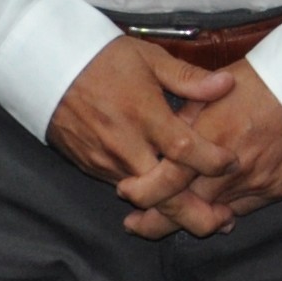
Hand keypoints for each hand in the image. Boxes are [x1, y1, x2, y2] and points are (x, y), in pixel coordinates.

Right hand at [45, 35, 238, 229]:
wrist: (47, 67)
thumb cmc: (103, 58)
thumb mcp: (149, 57)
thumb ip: (188, 78)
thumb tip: (227, 84)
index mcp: (143, 114)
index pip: (185, 151)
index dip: (213, 162)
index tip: (233, 163)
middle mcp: (125, 145)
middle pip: (163, 195)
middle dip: (195, 215)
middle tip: (224, 222)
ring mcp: (105, 161)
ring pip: (144, 199)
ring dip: (172, 211)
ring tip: (205, 216)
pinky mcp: (91, 167)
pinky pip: (125, 189)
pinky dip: (148, 198)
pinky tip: (166, 198)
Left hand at [133, 58, 281, 237]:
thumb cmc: (266, 76)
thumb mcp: (217, 86)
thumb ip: (187, 116)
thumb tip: (165, 138)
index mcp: (211, 137)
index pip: (165, 181)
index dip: (140, 192)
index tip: (125, 191)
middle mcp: (231, 168)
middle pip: (183, 210)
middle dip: (154, 221)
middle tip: (135, 223)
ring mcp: (256, 183)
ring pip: (212, 217)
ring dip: (188, 218)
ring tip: (166, 220)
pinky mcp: (277, 190)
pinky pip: (241, 211)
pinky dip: (222, 212)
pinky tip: (210, 210)